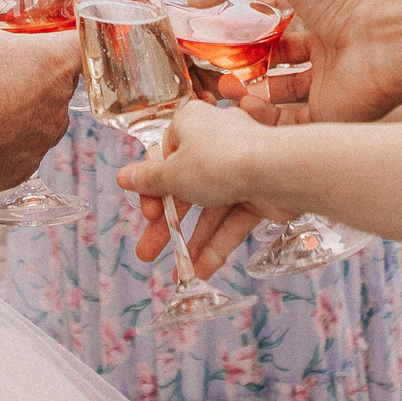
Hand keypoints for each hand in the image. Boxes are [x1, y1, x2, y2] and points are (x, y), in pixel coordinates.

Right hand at [0, 0, 77, 193]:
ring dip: (22, 107)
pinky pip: (21, 150)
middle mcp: (58, 105)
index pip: (79, 42)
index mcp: (53, 63)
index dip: (67, 33)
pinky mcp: (22, 169)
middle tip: (7, 63)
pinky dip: (6, 140)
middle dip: (36, 71)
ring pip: (42, 118)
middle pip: (60, 80)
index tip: (55, 31)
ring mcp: (42, 141)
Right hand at [128, 82, 294, 275]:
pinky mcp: (259, 191)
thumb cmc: (219, 161)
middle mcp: (215, 143)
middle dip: (167, 224)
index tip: (149, 212)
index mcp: (191, 124)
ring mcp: (239, 168)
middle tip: (147, 251)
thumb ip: (148, 180)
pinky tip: (202, 271)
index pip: (164, 156)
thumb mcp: (173, 174)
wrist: (278, 170)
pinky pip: (233, 220)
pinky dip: (218, 244)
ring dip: (193, 242)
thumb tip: (123, 177)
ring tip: (178, 275)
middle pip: (185, 187)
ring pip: (210, 209)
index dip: (152, 188)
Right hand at [192, 0, 401, 124]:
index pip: (277, 27)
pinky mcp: (328, 117)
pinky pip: (288, 125)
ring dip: (246, 95)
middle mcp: (324, 54)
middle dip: (242, 68)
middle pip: (274, 67)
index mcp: (319, 17)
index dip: (247, 32)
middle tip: (215, 68)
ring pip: (277, 98)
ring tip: (225, 88)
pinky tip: (246, 103)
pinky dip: (262, 118)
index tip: (217, 35)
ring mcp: (326, 87)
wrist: (391, 38)